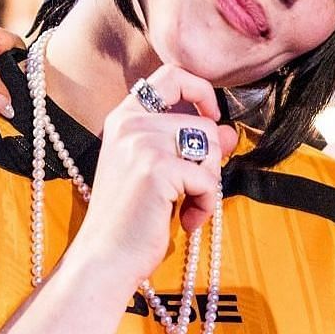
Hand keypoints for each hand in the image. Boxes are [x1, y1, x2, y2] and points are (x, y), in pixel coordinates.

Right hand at [72, 64, 240, 285]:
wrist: (105, 258)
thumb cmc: (129, 220)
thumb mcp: (157, 173)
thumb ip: (188, 146)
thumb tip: (228, 132)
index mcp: (124, 118)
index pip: (170, 75)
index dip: (200, 90)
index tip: (211, 115)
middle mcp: (130, 124)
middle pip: (202, 123)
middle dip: (209, 162)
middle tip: (192, 190)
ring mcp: (142, 143)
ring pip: (209, 147)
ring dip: (208, 184)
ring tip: (188, 206)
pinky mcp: (157, 169)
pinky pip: (208, 178)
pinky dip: (205, 204)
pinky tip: (186, 220)